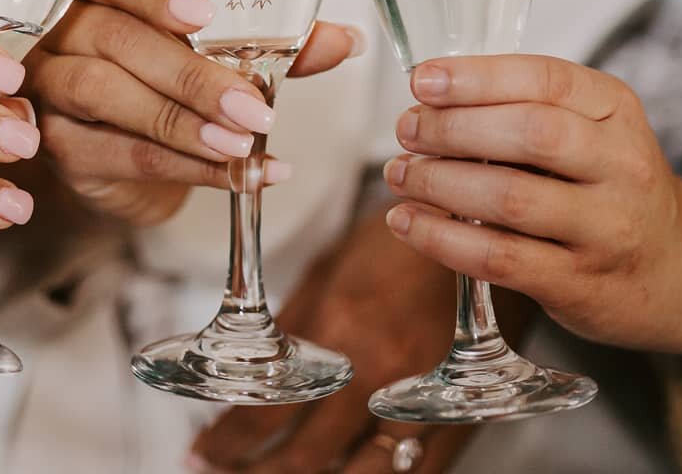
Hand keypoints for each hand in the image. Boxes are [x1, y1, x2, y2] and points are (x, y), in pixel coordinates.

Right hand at [26, 0, 361, 224]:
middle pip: (115, 40)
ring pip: (105, 95)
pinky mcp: (61, 146)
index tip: (204, 13)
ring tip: (243, 143)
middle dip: (190, 75)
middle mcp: (63, 28)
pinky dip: (185, 168)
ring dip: (181, 123)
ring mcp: (51, 88)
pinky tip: (238, 173)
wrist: (123, 146)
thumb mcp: (218, 51)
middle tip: (253, 105)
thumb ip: (272, 43)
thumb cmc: (167, 75)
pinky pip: (117, 154)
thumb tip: (346, 39)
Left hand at [189, 210, 482, 472]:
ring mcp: (421, 401)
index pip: (269, 408)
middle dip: (256, 472)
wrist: (479, 232)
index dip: (228, 438)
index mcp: (340, 328)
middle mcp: (377, 372)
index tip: (203, 451)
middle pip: (305, 455)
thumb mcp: (333, 265)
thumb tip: (256, 366)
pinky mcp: (457, 417)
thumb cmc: (400, 241)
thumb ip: (296, 322)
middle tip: (226, 473)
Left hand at [383, 55, 681, 349]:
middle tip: (406, 129)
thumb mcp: (591, 126)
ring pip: (510, 197)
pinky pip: (500, 257)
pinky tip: (408, 222)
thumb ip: (525, 105)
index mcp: (615, 109)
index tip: (422, 80)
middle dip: (453, 128)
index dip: (477, 77)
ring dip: (439, 182)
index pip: (545, 79)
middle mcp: (621, 165)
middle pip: (530, 134)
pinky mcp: (581, 283)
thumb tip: (431, 94)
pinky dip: (442, 238)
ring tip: (399, 174)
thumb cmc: (610, 184)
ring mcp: (606, 228)